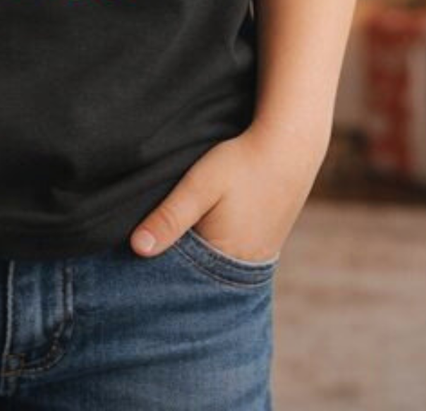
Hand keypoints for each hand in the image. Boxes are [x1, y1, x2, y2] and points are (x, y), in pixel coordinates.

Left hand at [129, 123, 324, 260]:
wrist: (289, 147)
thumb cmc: (241, 163)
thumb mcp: (199, 186)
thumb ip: (169, 217)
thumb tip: (137, 249)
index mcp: (224, 259)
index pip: (180, 279)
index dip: (158, 266)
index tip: (137, 255)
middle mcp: (243, 268)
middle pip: (198, 277)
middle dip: (176, 266)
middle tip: (152, 246)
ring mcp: (257, 258)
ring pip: (214, 266)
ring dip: (195, 257)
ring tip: (178, 236)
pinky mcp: (264, 244)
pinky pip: (230, 256)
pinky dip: (214, 249)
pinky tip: (203, 231)